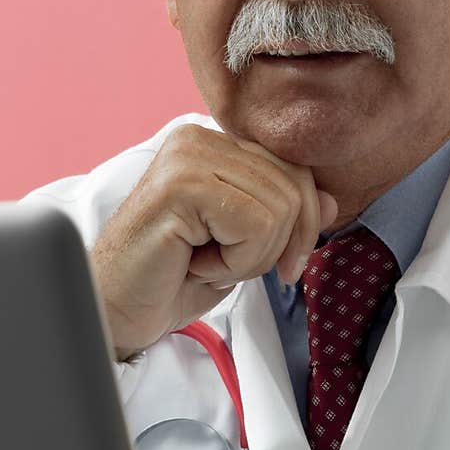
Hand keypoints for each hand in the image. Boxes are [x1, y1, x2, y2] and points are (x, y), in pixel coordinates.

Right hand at [91, 125, 337, 359]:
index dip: (303, 225)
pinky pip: (254, 224)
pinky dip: (235, 261)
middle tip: (230, 266)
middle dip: (276, 246)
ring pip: (278, 209)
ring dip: (250, 257)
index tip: (286, 267)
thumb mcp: (244, 245)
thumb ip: (283, 215)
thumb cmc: (172, 278)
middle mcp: (199, 138)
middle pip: (294, 188)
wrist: (116, 311)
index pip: (296, 170)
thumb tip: (332, 200)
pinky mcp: (180, 185)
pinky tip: (194, 262)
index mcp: (215, 143)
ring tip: (206, 261)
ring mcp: (187, 156)